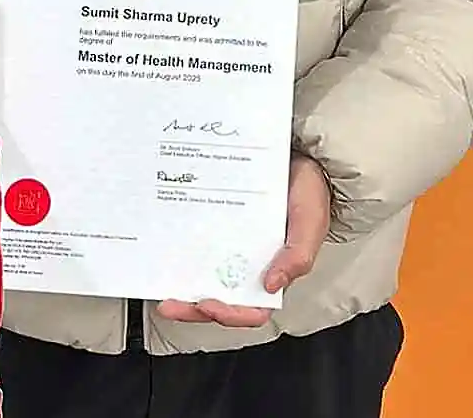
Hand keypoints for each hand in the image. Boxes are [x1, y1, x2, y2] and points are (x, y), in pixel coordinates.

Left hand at [156, 154, 332, 327]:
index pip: (252, 310)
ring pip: (207, 276)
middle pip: (221, 299)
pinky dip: (185, 251)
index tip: (207, 304)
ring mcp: (234, 246)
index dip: (229, 315)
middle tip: (168, 304)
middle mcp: (250, 266)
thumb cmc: (310, 193)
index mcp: (274, 273)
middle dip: (193, 308)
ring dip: (184, 286)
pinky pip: (202, 243)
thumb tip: (272, 286)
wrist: (302, 158)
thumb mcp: (310, 224)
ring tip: (161, 287)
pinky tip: (168, 248)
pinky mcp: (221, 225)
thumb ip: (298, 256)